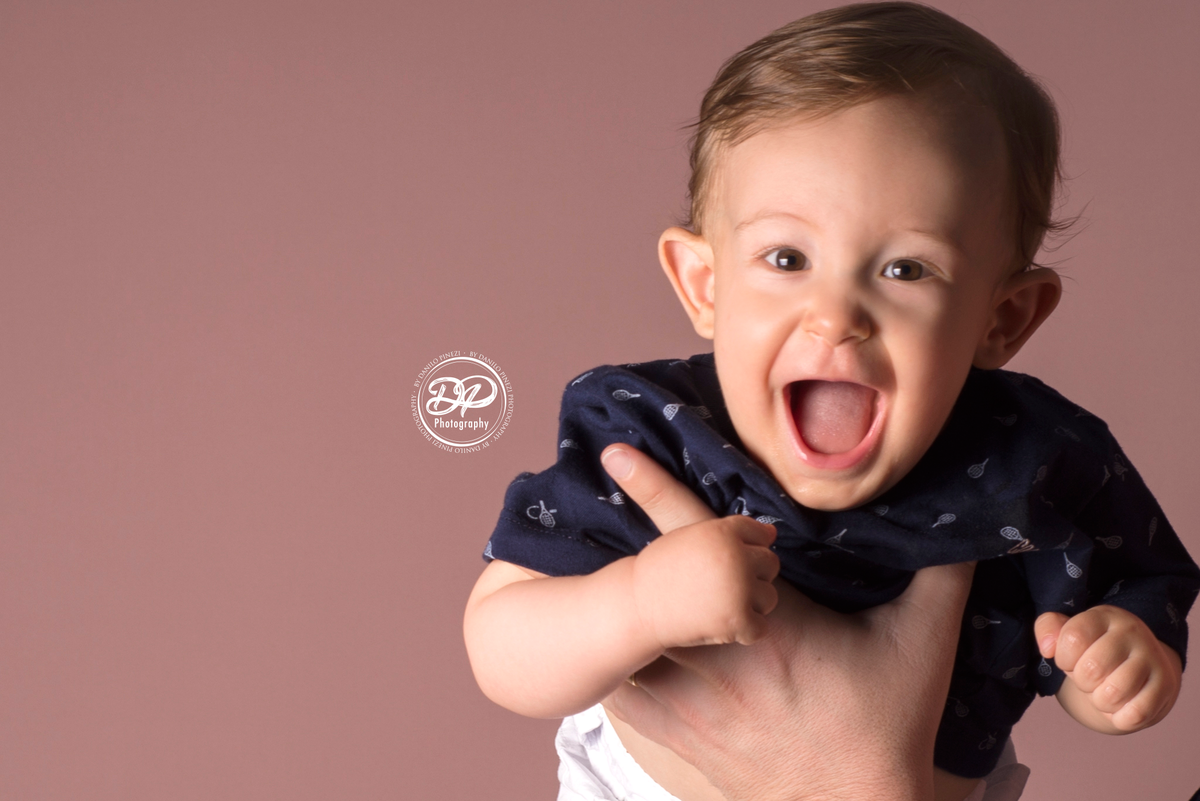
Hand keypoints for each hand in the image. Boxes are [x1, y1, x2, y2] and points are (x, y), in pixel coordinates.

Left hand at [600, 444, 974, 800]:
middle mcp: (713, 654)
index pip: (696, 540)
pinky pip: (615, 684)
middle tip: (586, 496)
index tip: (615, 454)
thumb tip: (968, 513)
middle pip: (641, 580)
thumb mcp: (925, 642)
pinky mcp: (671, 733)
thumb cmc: (888, 723)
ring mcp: (684, 697)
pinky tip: (603, 629)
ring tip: (577, 557)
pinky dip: (606, 651)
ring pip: (616, 633)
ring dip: (602, 595)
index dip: (652, 490)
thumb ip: (940, 570)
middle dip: (609, 537)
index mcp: (768, 620)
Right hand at [620, 459, 779, 647]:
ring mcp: (738, 590)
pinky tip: (721, 625)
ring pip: (769, 597)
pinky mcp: (737, 621)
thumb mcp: (691, 536)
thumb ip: (730, 533)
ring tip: (720, 605)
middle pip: (771, 564)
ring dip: (750, 604)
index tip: (727, 561)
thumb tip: (773, 533)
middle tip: (722, 586)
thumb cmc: (662, 570)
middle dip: (752, 576)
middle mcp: (735, 557)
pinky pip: (760, 627)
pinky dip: (743, 631)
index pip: (761, 533)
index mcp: (723, 531)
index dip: (747, 548)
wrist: (636, 606)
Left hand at [1035, 606, 1181, 732]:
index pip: (1072, 639)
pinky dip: (1120, 717)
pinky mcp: (1165, 686)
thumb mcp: (1068, 634)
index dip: (1064, 658)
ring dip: (1100, 701)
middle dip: (1082, 682)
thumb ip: (1048, 629)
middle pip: (1091, 670)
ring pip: (1112, 694)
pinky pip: (1134, 714)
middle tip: (1090, 678)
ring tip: (1105, 691)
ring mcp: (1152, 658)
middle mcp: (1131, 632)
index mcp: (1103, 616)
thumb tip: (1047, 648)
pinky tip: (1122, 705)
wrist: (1141, 670)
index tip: (1071, 660)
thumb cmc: (1094, 652)